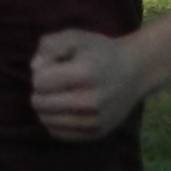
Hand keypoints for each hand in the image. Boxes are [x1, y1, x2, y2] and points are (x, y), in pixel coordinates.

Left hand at [28, 25, 150, 142]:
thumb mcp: (75, 36)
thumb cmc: (100, 51)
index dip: (41, 71)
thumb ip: (49, 45)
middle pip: (39, 104)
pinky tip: (65, 108)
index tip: (55, 66)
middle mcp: (90, 101)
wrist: (135, 71)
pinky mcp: (95, 134)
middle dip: (41, 91)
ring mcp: (94, 121)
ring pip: (45, 120)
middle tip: (56, 82)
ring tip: (61, 94)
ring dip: (46, 107)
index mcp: (85, 74)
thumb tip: (34, 69)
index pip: (38, 82)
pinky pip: (57, 133)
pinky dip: (54, 121)